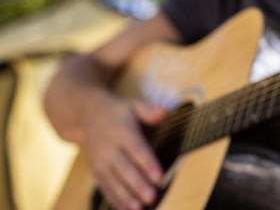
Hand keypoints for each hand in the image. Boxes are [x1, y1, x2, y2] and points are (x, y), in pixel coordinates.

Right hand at [80, 92, 167, 209]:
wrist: (87, 117)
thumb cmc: (118, 113)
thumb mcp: (134, 106)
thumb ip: (150, 111)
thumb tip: (166, 111)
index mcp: (121, 131)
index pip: (136, 149)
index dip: (148, 164)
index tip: (159, 177)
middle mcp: (108, 148)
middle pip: (124, 169)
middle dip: (138, 185)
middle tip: (152, 197)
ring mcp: (100, 162)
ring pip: (113, 182)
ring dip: (126, 197)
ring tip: (139, 208)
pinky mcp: (96, 172)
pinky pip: (105, 188)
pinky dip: (115, 200)